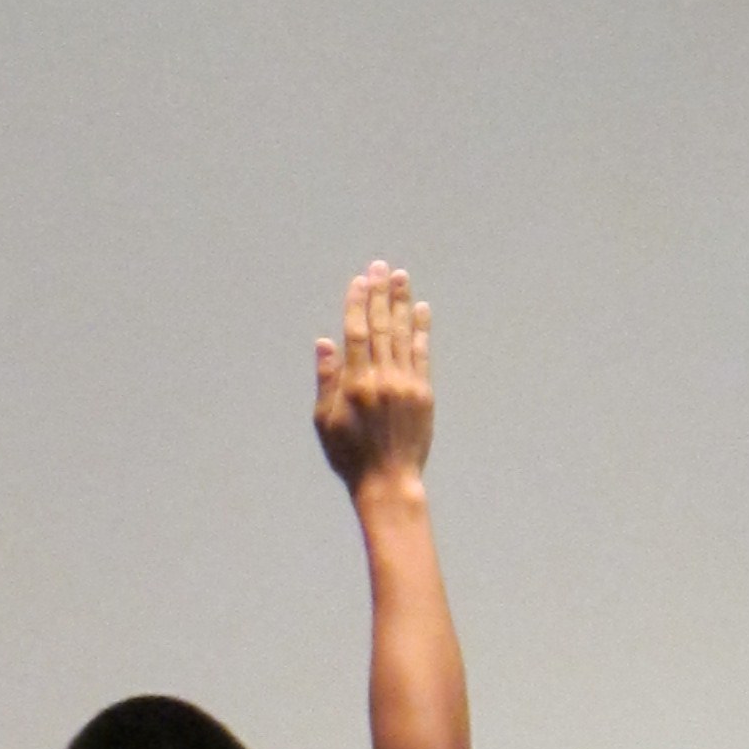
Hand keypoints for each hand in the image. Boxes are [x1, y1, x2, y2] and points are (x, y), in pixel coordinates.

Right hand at [314, 261, 432, 496]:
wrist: (388, 480)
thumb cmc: (350, 455)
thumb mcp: (325, 421)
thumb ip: (327, 379)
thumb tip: (326, 342)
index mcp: (354, 384)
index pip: (356, 333)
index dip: (357, 304)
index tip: (359, 281)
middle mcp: (381, 378)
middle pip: (381, 326)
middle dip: (380, 294)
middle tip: (381, 267)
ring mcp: (405, 383)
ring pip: (403, 334)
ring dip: (401, 303)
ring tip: (400, 277)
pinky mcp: (423, 392)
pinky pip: (422, 353)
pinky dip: (421, 330)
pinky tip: (420, 310)